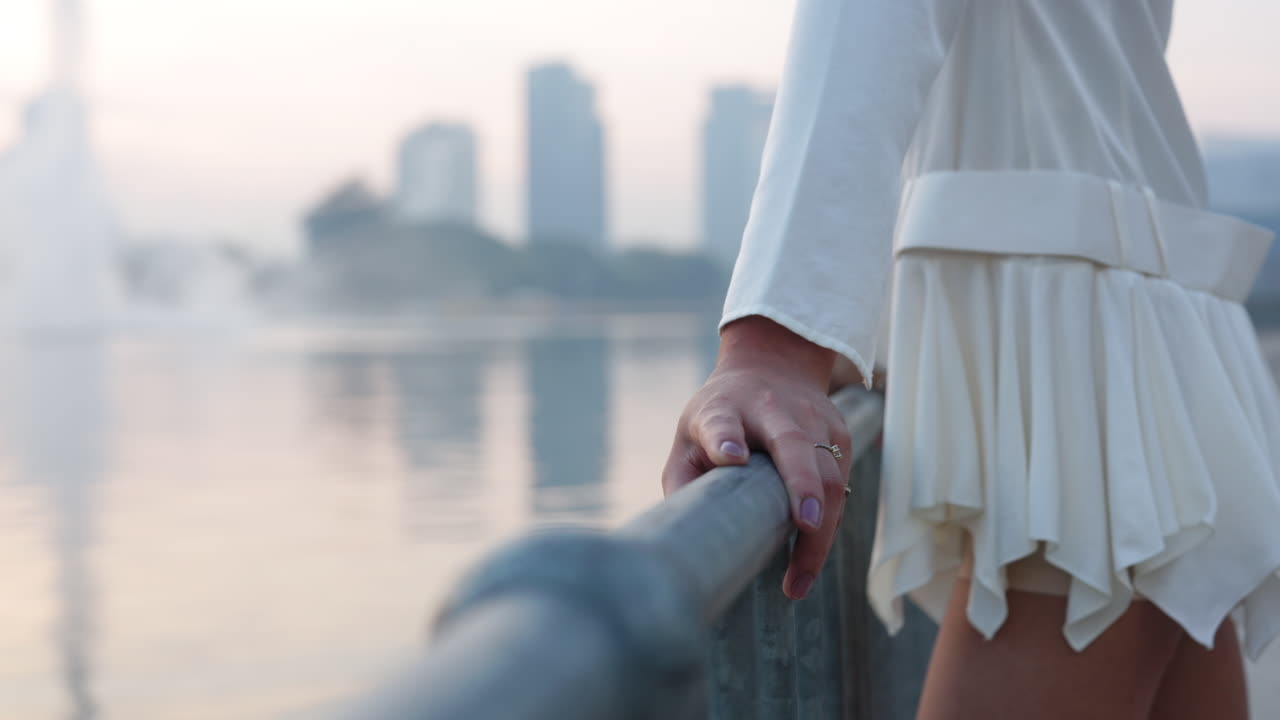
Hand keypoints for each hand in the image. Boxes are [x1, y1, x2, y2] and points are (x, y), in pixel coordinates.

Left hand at [661, 316, 854, 599]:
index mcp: (724, 409)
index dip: (725, 439)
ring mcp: (812, 418)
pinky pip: (839, 483)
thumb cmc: (722, 414)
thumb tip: (685, 535)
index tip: (730, 456)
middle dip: (803, 484)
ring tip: (798, 579)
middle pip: (793, 444)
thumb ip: (683, 478)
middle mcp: (771, 409)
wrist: (773, 365)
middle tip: (805, 526)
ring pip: (828, 472)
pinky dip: (829, 522)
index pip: (722, 422)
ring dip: (820, 529)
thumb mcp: (690, 434)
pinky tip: (811, 557)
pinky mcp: (838, 432)